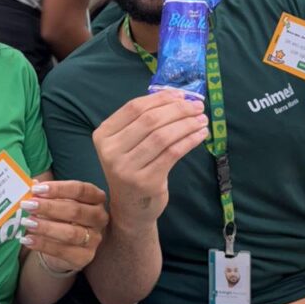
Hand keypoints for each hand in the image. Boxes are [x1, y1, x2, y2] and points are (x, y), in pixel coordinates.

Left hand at [21, 181, 107, 272]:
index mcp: (96, 198)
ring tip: (27, 222)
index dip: (59, 189)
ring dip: (46, 227)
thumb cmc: (60, 216)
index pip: (81, 190)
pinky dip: (43, 245)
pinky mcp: (85, 256)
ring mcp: (95, 238)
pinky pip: (63, 251)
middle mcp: (100, 217)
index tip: (37, 189)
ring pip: (71, 233)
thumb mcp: (56, 201)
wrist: (63, 245)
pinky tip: (28, 239)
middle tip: (28, 205)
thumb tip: (32, 185)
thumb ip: (46, 193)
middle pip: (76, 211)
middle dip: (49, 207)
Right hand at [92, 90, 207, 228]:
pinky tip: (200, 135)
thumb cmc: (133, 168)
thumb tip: (177, 96)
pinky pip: (172, 153)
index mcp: (103, 135)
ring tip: (202, 120)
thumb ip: (144, 121)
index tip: (182, 95)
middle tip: (197, 107)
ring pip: (162, 136)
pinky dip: (189, 140)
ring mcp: (127, 168)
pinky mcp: (146, 181)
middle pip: (149, 120)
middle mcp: (110, 151)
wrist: (131, 208)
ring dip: (187, 124)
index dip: (160, 99)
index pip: (134, 108)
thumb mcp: (128, 143)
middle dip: (178, 110)